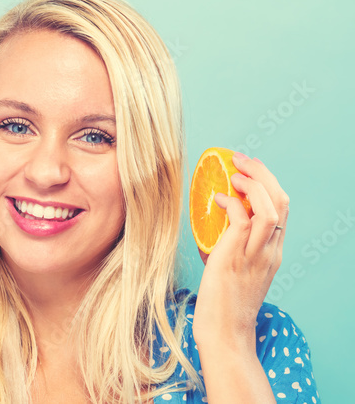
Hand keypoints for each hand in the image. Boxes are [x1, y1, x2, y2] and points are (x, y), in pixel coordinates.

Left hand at [193, 152, 289, 349]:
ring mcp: (254, 254)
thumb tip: (210, 223)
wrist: (224, 332)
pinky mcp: (235, 257)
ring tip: (232, 174)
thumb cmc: (223, 303)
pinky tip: (217, 199)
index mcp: (272, 252)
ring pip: (269, 207)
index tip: (251, 169)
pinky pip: (242, 220)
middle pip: (281, 201)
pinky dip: (231, 203)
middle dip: (263, 174)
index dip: (269, 184)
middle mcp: (269, 251)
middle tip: (241, 160)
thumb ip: (229, 246)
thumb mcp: (233, 269)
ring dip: (252, 184)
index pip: (282, 210)